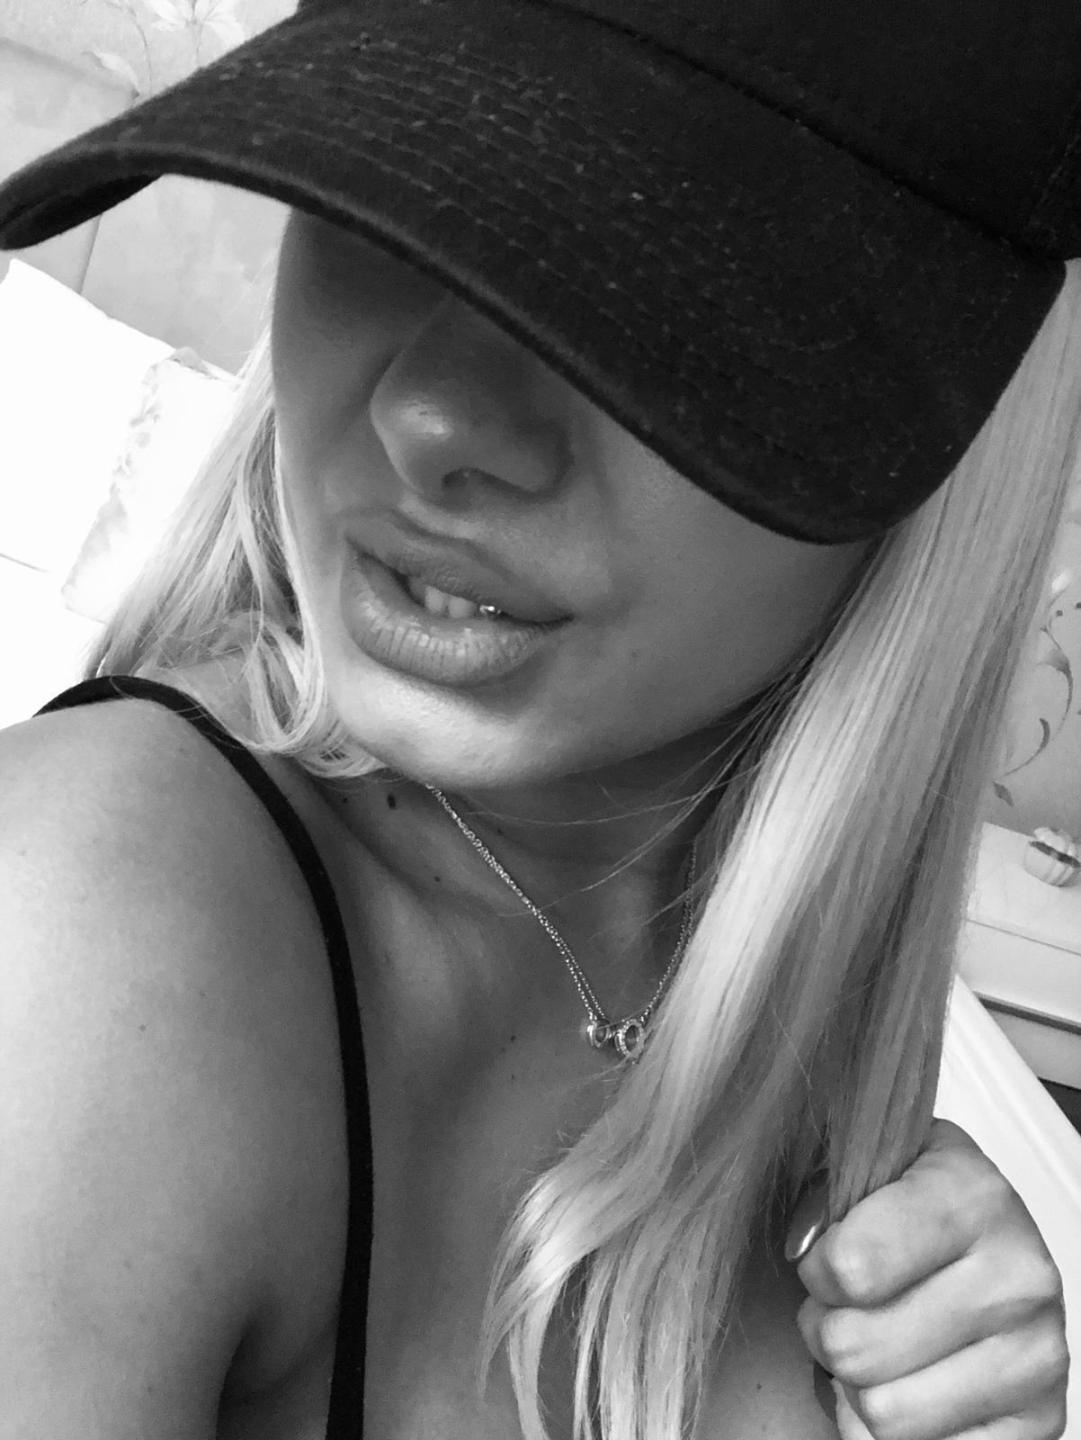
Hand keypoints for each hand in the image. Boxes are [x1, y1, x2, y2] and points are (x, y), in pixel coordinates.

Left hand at [788, 1119, 1068, 1439]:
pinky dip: (893, 1432)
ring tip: (875, 1342)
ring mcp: (1037, 1356)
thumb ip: (818, 1191)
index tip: (826, 1261)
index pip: (851, 1268)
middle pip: (857, 1349)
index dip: (817, 1272)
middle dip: (827, 1331)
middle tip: (844, 1309)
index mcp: (973, 1197)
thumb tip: (800, 1250)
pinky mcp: (1042, 1421)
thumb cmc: (910, 1199)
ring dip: (857, 1386)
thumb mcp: (864, 1162)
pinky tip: (905, 1383)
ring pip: (885, 1414)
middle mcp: (1018, 1277)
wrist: (986, 1235)